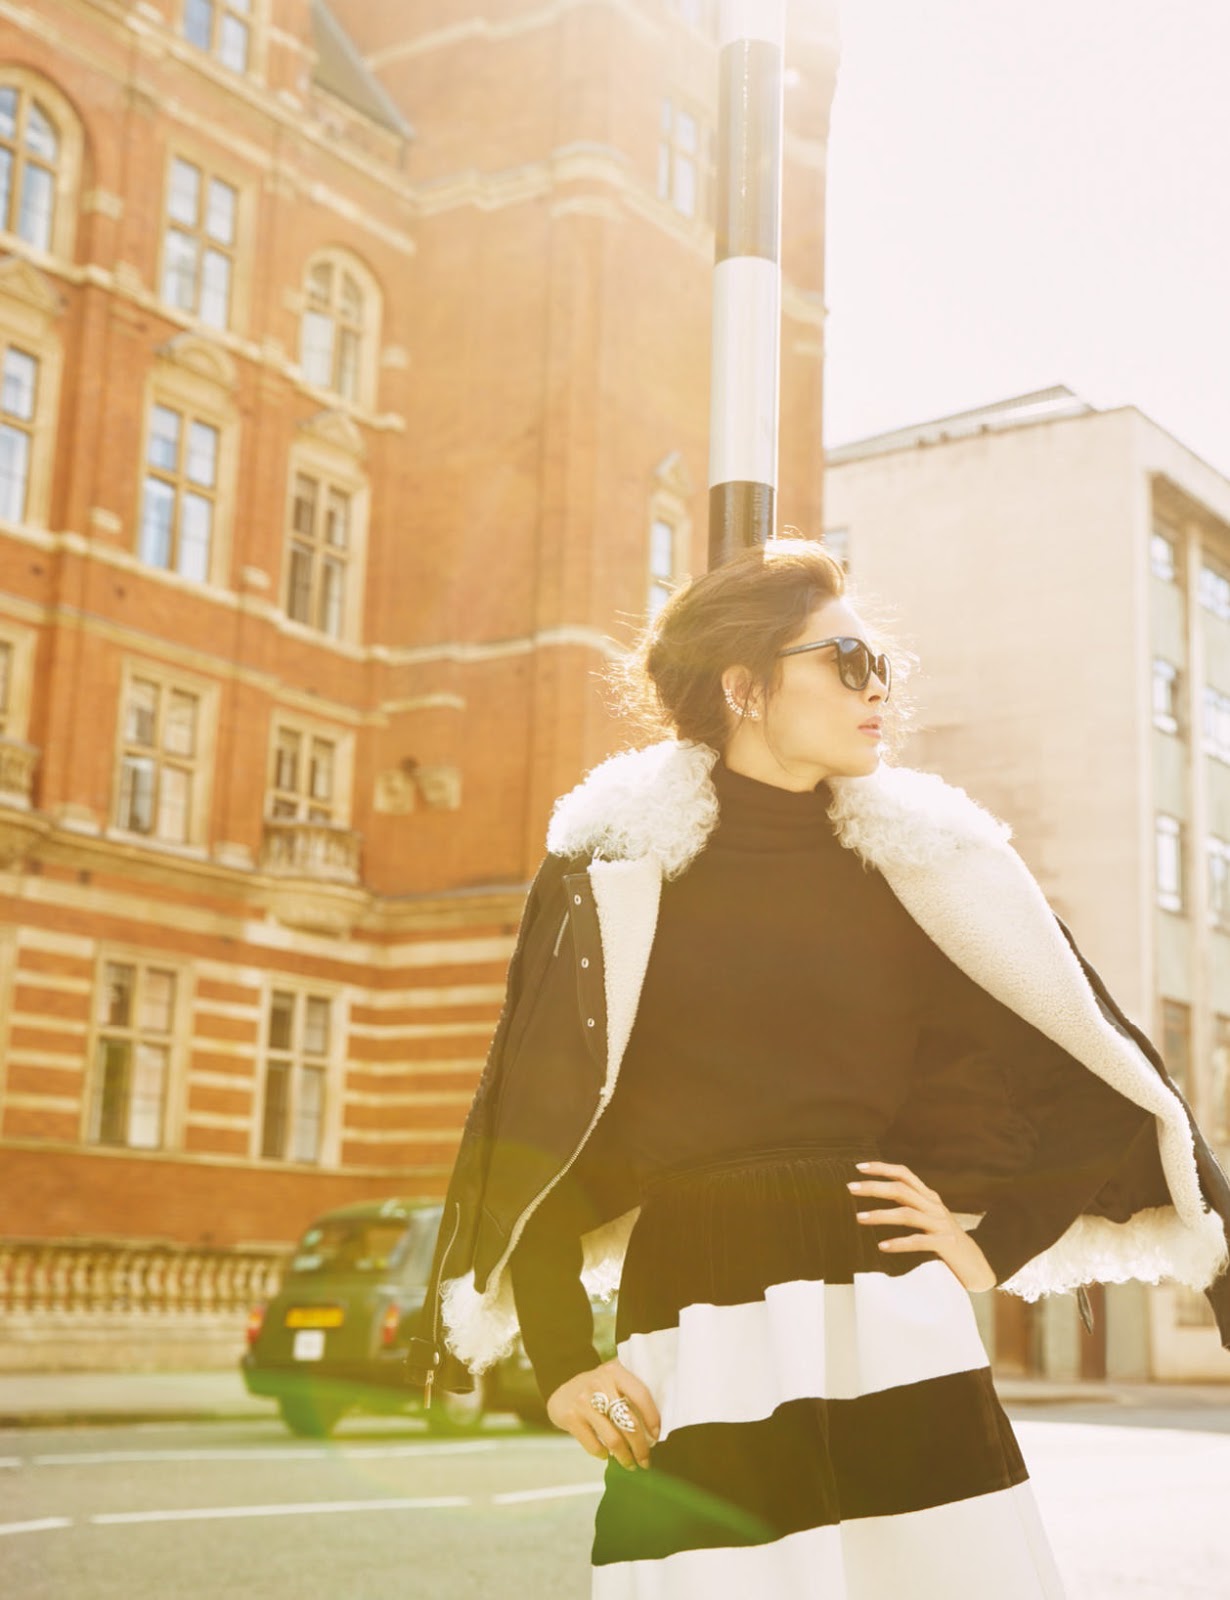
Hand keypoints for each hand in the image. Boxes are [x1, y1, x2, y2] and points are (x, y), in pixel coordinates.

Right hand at [546, 1357, 660, 1470]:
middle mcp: (599, 1383)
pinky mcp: (571, 1417)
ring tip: (630, 1464)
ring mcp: (583, 1401)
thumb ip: (632, 1393)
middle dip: (641, 1447)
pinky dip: (603, 1454)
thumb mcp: (614, 1380)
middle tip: (645, 1460)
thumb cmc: (597, 1389)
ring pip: (613, 1438)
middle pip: (628, 1422)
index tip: (656, 1436)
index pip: (641, 1395)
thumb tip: (655, 1428)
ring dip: (625, 1457)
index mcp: (615, 1371)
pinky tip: (607, 1455)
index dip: (652, 1418)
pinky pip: (594, 1445)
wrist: (562, 1392)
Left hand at [848, 1160, 996, 1292]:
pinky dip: (899, 1243)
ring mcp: (941, 1225)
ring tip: (859, 1218)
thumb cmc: (947, 1242)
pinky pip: (919, 1241)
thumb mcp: (930, 1219)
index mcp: (929, 1198)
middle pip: (901, 1189)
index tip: (859, 1167)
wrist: (978, 1267)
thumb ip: (911, 1207)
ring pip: (907, 1213)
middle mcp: (934, 1207)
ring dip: (881, 1215)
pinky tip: (882, 1246)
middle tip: (850, 1187)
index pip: (905, 1174)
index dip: (883, 1168)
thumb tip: (880, 1197)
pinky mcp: (946, 1244)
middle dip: (874, 1187)